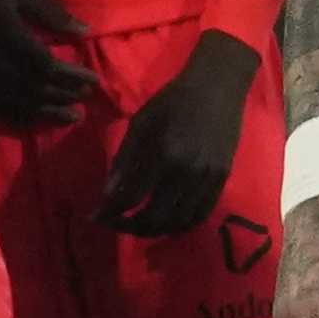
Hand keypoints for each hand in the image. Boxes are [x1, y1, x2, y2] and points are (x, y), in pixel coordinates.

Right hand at [0, 0, 100, 130]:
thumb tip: (83, 30)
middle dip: (65, 94)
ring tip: (72, 116)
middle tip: (86, 96)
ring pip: (18, 102)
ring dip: (49, 111)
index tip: (93, 80)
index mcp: (8, 35)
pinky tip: (38, 120)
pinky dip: (22, 117)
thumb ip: (51, 12)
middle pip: (35, 87)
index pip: (47, 65)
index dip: (72, 76)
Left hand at [97, 32, 259, 242]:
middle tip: (117, 223)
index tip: (97, 216)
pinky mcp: (221, 179)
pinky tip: (168, 221)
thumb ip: (123, 159)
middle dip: (129, 227)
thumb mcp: (140, 123)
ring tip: (140, 225)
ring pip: (178, 221)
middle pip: (154, 217)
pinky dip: (181, 224)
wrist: (217, 88)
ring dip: (154, 229)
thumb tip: (107, 193)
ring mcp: (206, 178)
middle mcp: (185, 172)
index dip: (110, 213)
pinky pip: (200, 213)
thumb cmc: (173, 100)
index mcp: (161, 154)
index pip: (130, 198)